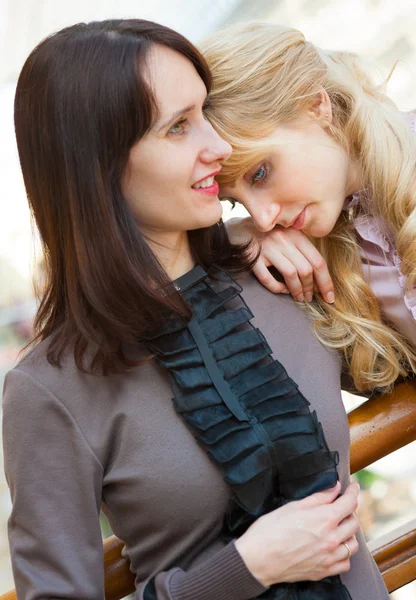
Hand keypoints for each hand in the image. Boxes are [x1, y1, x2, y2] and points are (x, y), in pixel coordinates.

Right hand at [226, 217, 334, 302]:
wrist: (238, 230)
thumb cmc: (267, 236)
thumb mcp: (288, 236)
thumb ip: (302, 250)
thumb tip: (318, 277)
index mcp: (296, 235)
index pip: (317, 261)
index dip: (326, 281)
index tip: (329, 296)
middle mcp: (284, 240)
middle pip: (306, 269)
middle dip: (311, 288)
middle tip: (310, 298)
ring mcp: (268, 249)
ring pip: (291, 274)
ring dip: (297, 291)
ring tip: (299, 298)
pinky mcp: (253, 258)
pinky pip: (268, 278)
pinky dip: (277, 288)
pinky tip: (281, 290)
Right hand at [234, 481, 359, 586]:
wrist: (257, 559)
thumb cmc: (270, 529)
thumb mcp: (293, 506)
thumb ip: (318, 498)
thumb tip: (335, 489)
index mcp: (324, 519)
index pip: (349, 503)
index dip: (354, 492)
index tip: (354, 487)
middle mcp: (331, 539)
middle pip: (354, 523)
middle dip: (350, 511)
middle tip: (341, 506)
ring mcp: (329, 558)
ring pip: (353, 545)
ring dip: (349, 534)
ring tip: (338, 528)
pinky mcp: (323, 571)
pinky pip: (345, 563)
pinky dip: (344, 554)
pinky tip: (334, 548)